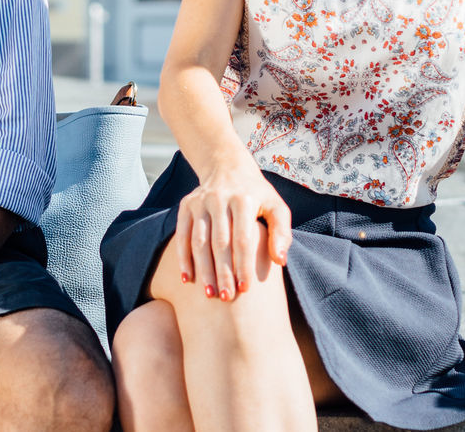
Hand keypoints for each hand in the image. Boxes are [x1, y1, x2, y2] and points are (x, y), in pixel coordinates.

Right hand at [174, 162, 290, 301]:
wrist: (227, 167)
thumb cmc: (257, 195)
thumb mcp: (276, 207)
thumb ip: (282, 233)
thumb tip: (280, 261)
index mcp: (244, 199)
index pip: (244, 238)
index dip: (244, 264)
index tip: (246, 289)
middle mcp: (219, 198)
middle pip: (220, 242)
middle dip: (223, 272)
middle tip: (226, 298)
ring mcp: (200, 202)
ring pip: (199, 241)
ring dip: (203, 269)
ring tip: (209, 293)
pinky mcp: (186, 205)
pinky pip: (182, 235)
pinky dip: (183, 258)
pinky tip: (187, 278)